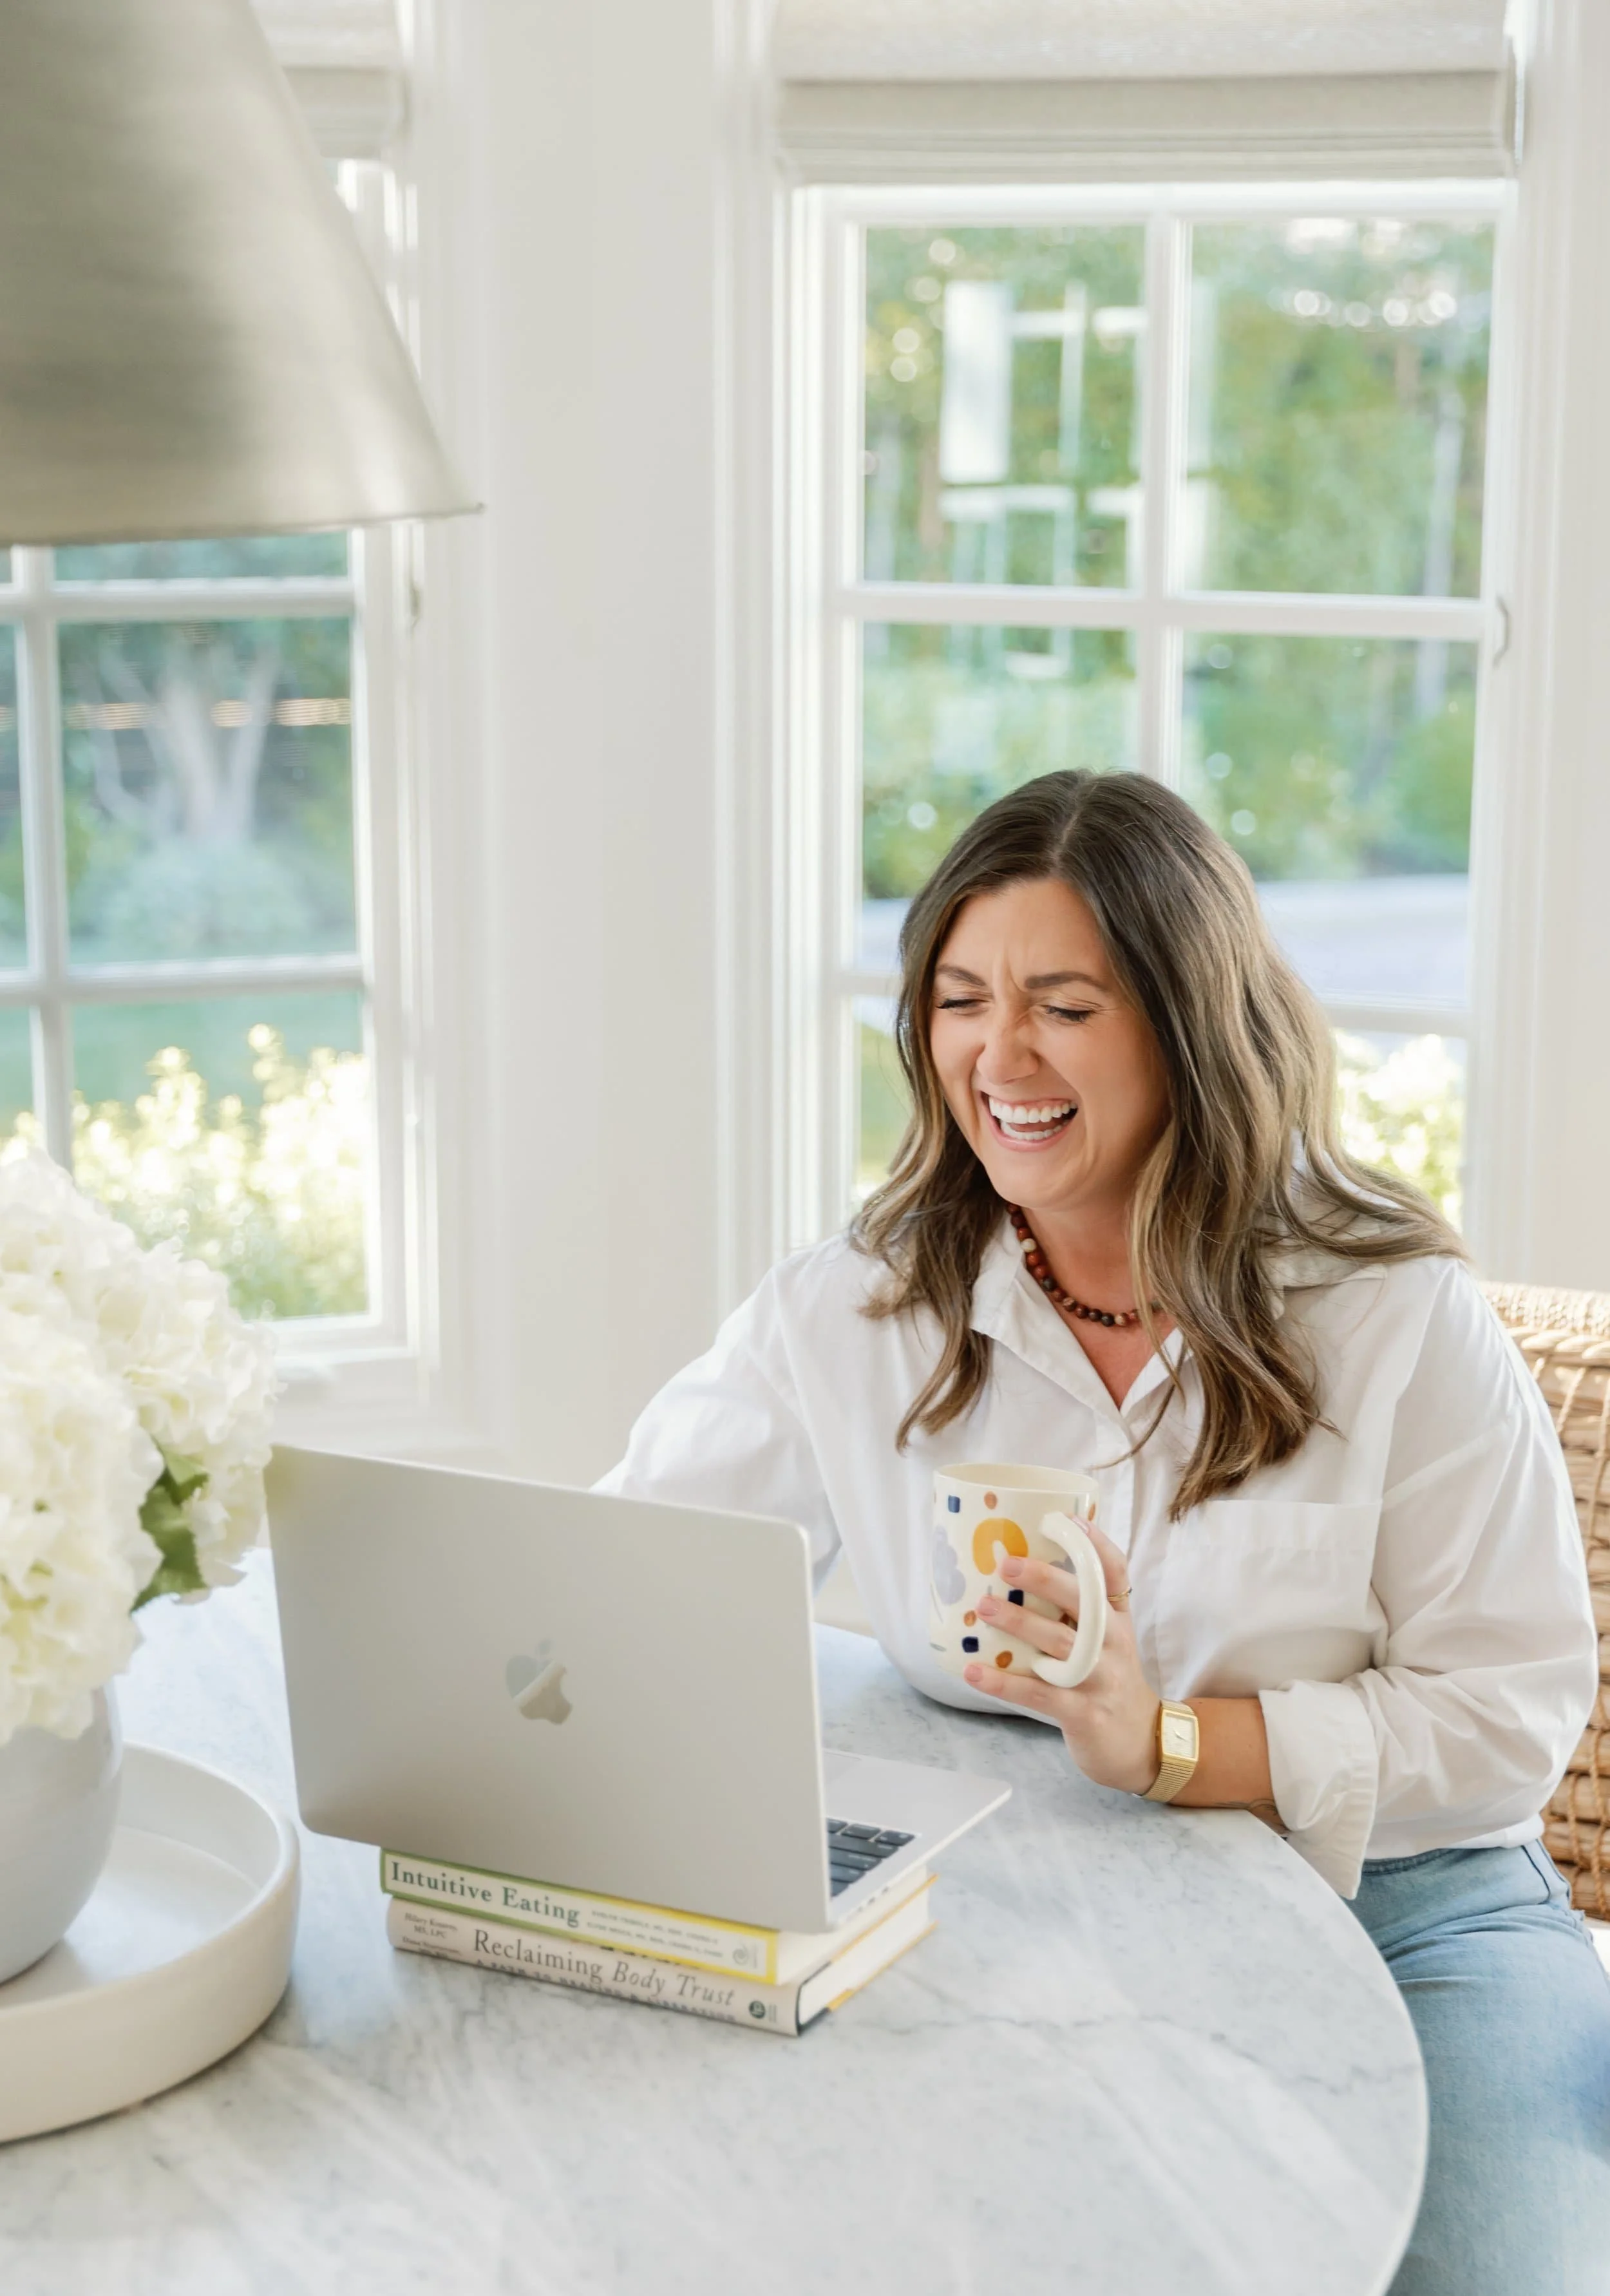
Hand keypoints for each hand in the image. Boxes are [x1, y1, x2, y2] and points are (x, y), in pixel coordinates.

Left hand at [964, 1520, 1159, 1795]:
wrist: (1139, 1744)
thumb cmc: (1108, 1680)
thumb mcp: (1107, 1640)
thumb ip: (1078, 1609)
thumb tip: (1020, 1570)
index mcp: (1118, 1618)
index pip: (1116, 1573)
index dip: (1096, 1544)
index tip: (1067, 1519)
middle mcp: (1114, 1642)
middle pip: (1085, 1602)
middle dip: (1046, 1580)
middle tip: (1006, 1564)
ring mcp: (1101, 1677)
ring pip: (1061, 1645)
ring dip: (1020, 1623)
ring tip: (982, 1608)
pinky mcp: (1084, 1712)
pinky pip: (1040, 1694)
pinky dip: (1004, 1683)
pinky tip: (973, 1672)